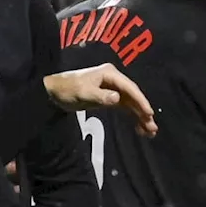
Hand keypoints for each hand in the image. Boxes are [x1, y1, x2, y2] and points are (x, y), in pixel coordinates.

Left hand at [43, 64, 157, 136]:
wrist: (53, 92)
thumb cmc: (67, 90)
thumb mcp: (83, 93)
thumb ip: (100, 96)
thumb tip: (117, 99)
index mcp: (110, 74)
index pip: (129, 88)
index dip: (140, 101)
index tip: (149, 114)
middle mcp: (114, 80)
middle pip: (133, 96)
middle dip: (143, 112)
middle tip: (152, 127)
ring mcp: (112, 89)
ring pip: (131, 103)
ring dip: (140, 116)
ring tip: (150, 132)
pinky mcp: (108, 98)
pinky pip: (124, 107)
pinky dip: (132, 117)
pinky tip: (138, 128)